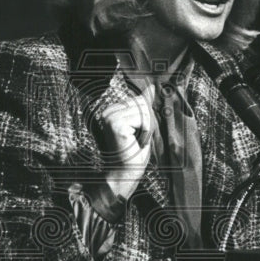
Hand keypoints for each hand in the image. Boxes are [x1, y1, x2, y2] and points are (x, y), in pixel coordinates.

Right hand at [98, 83, 154, 200]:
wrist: (125, 173)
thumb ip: (144, 105)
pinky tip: (134, 142)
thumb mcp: (142, 125)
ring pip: (144, 111)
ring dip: (147, 128)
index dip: (146, 118)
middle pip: (142, 103)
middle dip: (147, 122)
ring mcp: (110, 117)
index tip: (136, 134)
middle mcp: (107, 111)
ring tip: (136, 141)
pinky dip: (145, 132)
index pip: (139, 100)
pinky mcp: (116, 124)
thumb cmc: (133, 153)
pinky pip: (143, 119)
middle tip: (138, 139)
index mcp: (111, 110)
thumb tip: (151, 87)